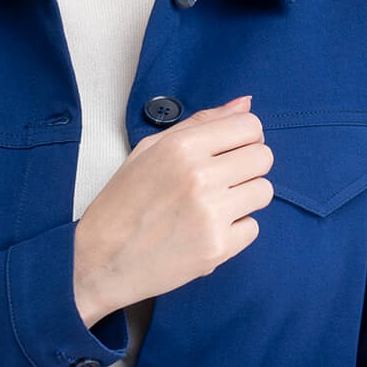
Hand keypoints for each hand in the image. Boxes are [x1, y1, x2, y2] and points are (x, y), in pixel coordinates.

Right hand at [74, 94, 273, 318]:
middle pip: (264, 158)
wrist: (101, 261)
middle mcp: (199, 177)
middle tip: (222, 181)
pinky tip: (206, 231)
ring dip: (245, 198)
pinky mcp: (217, 247)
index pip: (250, 126)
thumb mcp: (150, 151)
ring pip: (264, 192)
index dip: (245, 138)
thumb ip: (200, 124)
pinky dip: (235, 230)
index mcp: (181, 147)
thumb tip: (245, 104)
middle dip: (248, 167)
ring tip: (213, 206)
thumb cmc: (123, 204)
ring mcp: (211, 214)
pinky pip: (253, 228)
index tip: (231, 151)